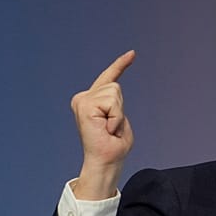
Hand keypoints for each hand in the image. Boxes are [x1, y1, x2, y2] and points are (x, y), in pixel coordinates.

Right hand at [70, 50, 134, 199]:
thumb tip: (113, 92)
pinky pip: (112, 103)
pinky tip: (107, 129)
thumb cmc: (114, 146)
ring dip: (118, 114)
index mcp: (91, 101)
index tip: (132, 54)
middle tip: (112, 128)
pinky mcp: (85, 105)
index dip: (120, 65)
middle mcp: (83, 98)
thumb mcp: (119, 120)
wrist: (106, 161)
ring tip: (109, 129)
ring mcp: (82, 100)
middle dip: (120, 108)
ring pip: (114, 93)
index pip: (108, 78)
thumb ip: (115, 105)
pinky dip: (115, 117)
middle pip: (115, 86)